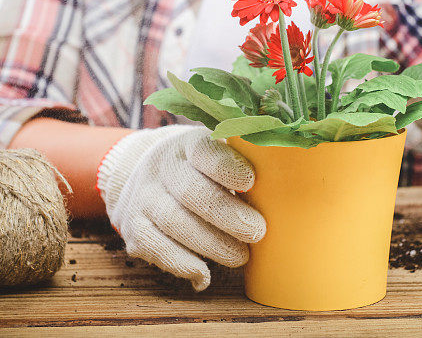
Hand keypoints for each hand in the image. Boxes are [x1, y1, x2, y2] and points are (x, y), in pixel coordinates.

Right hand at [97, 125, 265, 290]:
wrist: (142, 176)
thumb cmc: (200, 170)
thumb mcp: (218, 155)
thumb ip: (247, 166)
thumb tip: (288, 188)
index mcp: (189, 145)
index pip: (205, 151)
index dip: (228, 167)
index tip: (251, 182)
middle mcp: (162, 166)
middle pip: (192, 191)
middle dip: (228, 216)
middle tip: (257, 232)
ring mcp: (143, 196)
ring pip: (174, 222)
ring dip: (211, 245)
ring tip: (241, 257)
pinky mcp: (133, 228)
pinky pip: (157, 249)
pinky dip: (183, 265)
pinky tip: (205, 276)